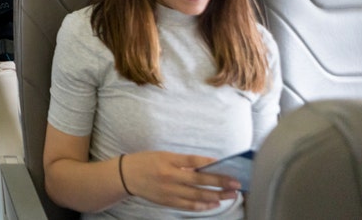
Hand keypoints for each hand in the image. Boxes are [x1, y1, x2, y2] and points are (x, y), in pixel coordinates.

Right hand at [122, 151, 239, 211]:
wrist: (126, 176)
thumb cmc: (145, 162)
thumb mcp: (162, 155)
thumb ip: (182, 161)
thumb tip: (204, 166)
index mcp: (167, 161)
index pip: (192, 161)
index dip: (209, 163)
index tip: (224, 165)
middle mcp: (169, 177)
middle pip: (199, 181)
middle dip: (219, 182)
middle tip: (235, 184)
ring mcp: (169, 191)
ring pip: (197, 196)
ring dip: (216, 196)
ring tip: (230, 195)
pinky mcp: (168, 202)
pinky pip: (189, 206)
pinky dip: (203, 206)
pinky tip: (214, 204)